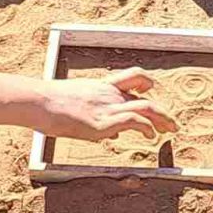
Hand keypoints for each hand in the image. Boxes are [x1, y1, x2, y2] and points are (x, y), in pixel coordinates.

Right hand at [28, 69, 175, 142]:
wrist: (39, 101)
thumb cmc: (48, 105)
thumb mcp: (75, 105)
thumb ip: (94, 117)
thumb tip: (110, 134)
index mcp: (101, 87)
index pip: (131, 76)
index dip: (146, 83)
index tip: (151, 93)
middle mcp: (109, 95)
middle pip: (146, 96)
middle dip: (162, 112)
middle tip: (172, 124)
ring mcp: (108, 107)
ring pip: (147, 107)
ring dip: (163, 119)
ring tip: (170, 130)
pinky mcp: (104, 123)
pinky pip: (134, 120)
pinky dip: (147, 128)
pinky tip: (150, 136)